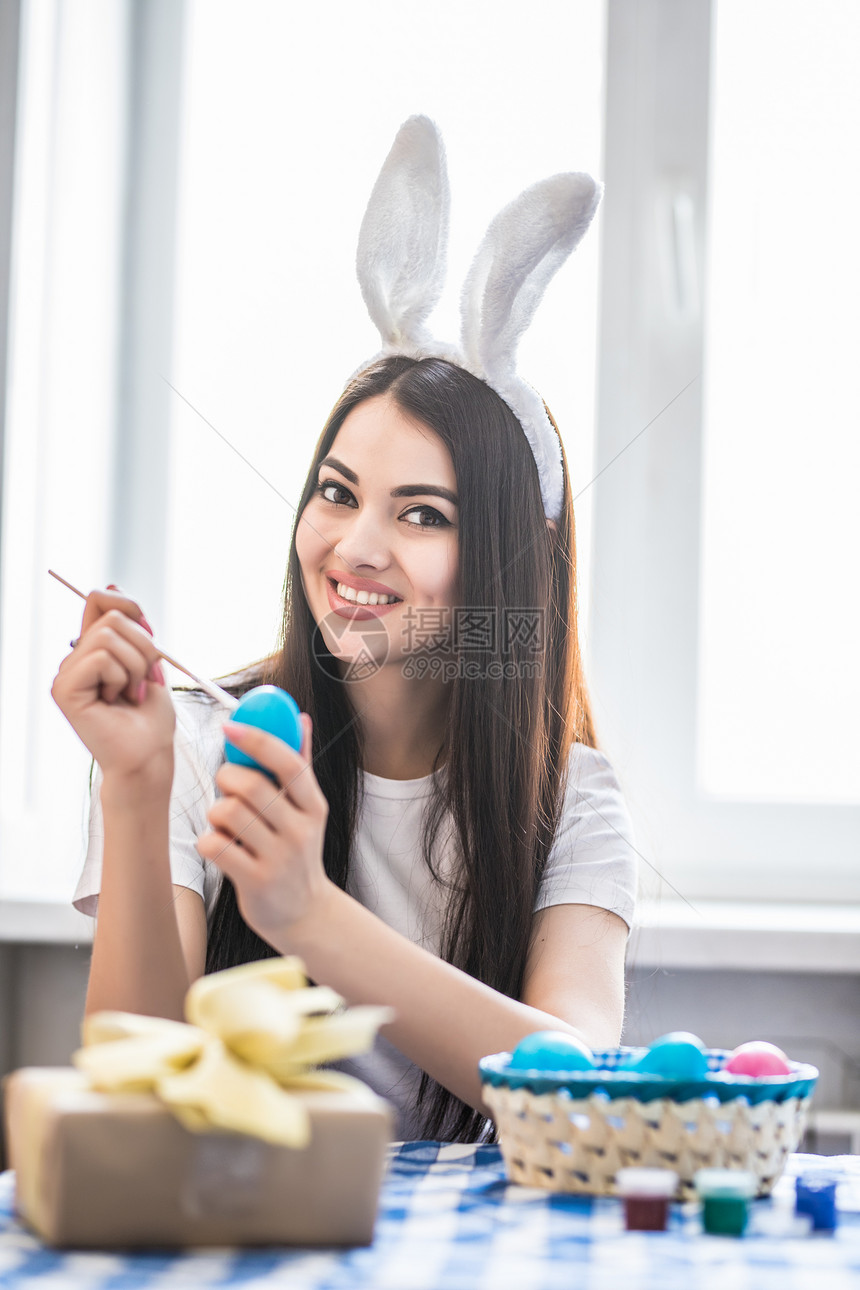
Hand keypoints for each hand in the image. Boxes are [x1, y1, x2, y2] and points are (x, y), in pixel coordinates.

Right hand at [51, 587, 174, 785]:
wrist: (149, 756)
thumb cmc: (150, 719)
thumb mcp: (150, 662)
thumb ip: (133, 628)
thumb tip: (111, 588)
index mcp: (93, 650)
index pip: (99, 599)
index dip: (130, 606)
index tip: (150, 634)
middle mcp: (75, 659)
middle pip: (111, 616)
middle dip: (144, 647)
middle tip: (144, 680)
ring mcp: (66, 674)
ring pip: (107, 636)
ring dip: (136, 666)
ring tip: (131, 694)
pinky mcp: (64, 689)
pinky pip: (101, 658)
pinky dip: (121, 678)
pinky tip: (117, 701)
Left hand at [196, 716, 330, 943]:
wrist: (305, 914)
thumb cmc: (297, 854)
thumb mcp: (308, 811)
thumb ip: (301, 764)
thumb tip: (300, 718)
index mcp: (314, 805)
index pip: (287, 761)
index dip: (256, 738)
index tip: (229, 726)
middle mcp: (300, 830)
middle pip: (250, 784)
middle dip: (227, 778)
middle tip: (227, 786)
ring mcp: (279, 857)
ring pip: (227, 812)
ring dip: (215, 814)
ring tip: (225, 824)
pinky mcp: (256, 881)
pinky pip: (214, 844)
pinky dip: (208, 840)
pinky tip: (220, 846)